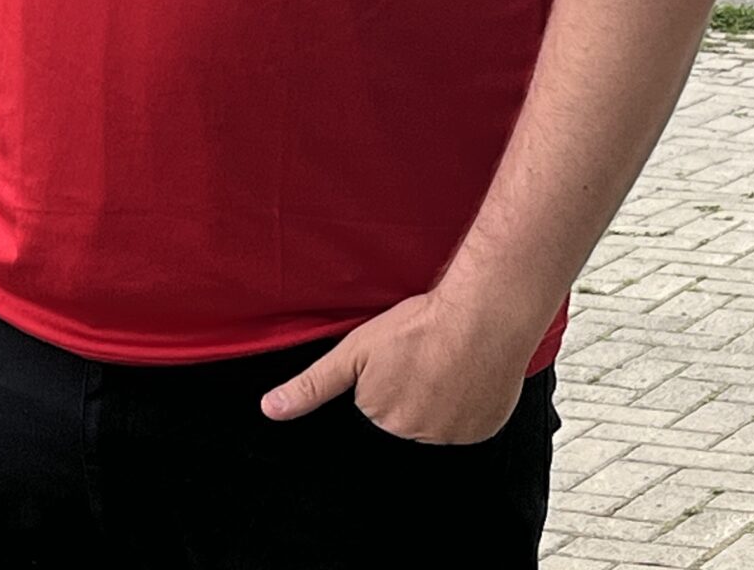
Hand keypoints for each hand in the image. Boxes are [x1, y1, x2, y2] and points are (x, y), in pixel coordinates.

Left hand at [259, 289, 538, 444]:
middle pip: (407, 413)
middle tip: (425, 353)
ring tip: (449, 358)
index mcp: (380, 417)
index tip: (403, 354)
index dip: (389, 374)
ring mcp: (452, 436)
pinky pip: (471, 420)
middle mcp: (414, 436)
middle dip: (412, 387)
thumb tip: (269, 410)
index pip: (377, 403)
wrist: (481, 316)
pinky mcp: (484, 429)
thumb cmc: (418, 326)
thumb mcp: (354, 350)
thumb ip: (312, 385)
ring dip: (442, 394)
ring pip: (439, 417)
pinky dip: (471, 401)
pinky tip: (470, 373)